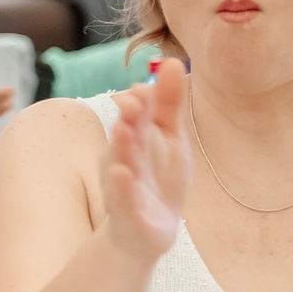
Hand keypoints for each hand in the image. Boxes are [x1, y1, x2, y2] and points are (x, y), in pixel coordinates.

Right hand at [100, 59, 190, 261]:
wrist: (146, 231)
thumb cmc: (158, 178)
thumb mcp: (169, 138)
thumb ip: (168, 103)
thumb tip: (171, 60)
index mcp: (137, 137)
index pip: (139, 113)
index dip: (143, 100)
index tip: (149, 83)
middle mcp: (127, 157)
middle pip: (128, 134)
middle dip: (131, 117)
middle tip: (135, 98)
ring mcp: (126, 186)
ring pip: (123, 163)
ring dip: (122, 146)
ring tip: (124, 128)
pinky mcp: (128, 213)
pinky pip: (123, 198)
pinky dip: (121, 186)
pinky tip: (122, 172)